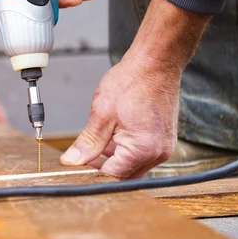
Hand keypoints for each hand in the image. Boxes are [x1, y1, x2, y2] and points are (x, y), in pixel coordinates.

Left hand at [60, 0, 211, 177]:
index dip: (91, 173)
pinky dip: (127, 150)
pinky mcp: (164, 139)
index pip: (112, 176)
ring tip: (98, 142)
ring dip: (114, 159)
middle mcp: (158, 153)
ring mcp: (164, 147)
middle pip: (125, 175)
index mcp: (142, 150)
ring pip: (134, 166)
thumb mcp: (102, 114)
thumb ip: (87, 142)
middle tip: (84, 156)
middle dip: (103, 168)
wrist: (156, 62)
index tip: (76, 168)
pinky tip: (113, 136)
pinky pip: (143, 154)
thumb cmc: (133, 81)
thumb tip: (72, 160)